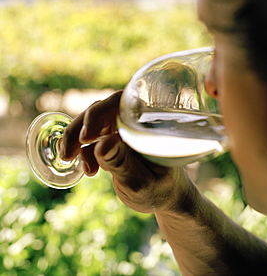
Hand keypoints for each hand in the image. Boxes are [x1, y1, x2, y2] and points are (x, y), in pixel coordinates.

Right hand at [60, 90, 193, 212]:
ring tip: (69, 160)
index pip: (118, 103)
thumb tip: (101, 144)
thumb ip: (121, 162)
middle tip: (68, 153)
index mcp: (143, 122)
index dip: (98, 113)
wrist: (163, 198)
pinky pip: (89, 139)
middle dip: (79, 128)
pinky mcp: (110, 141)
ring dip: (75, 140)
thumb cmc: (159, 189)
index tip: (86, 138)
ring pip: (89, 123)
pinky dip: (81, 151)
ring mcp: (119, 130)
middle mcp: (131, 121)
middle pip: (98, 110)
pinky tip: (88, 170)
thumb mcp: (140, 180)